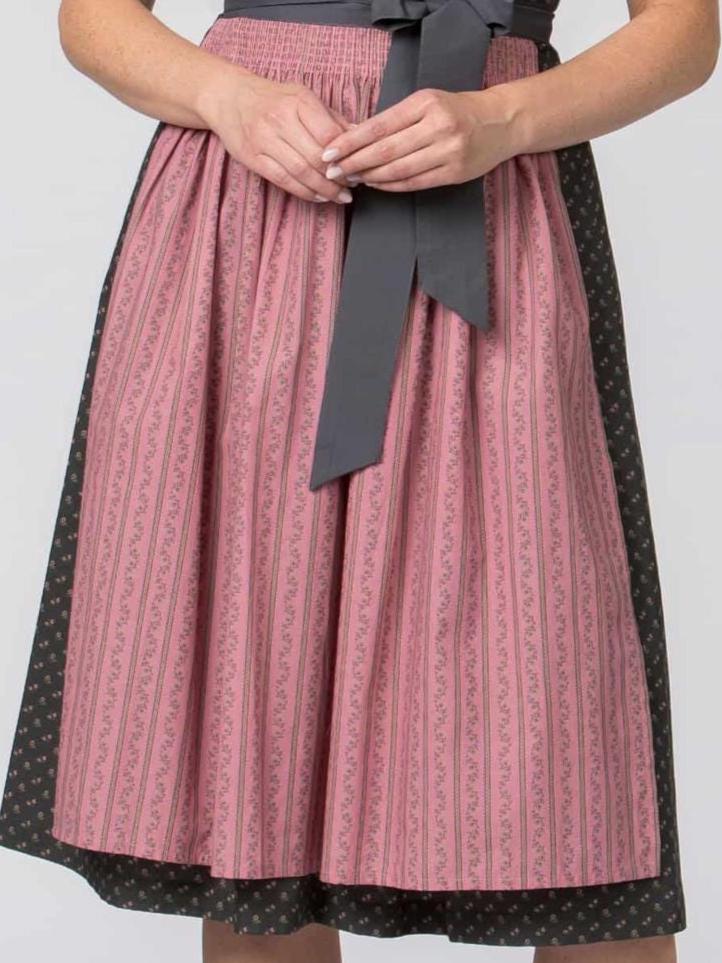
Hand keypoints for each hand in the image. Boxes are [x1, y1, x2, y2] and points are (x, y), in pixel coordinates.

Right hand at [199, 69, 356, 203]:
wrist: (229, 97)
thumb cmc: (273, 98)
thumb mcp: (303, 97)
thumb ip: (331, 118)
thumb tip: (359, 136)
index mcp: (298, 101)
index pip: (329, 134)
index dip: (345, 155)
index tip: (356, 166)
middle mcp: (280, 119)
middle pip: (316, 157)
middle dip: (337, 177)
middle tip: (350, 187)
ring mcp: (264, 140)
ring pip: (300, 172)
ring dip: (323, 189)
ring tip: (338, 196)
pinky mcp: (253, 158)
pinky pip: (283, 180)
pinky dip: (304, 192)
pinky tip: (317, 197)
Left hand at [319, 85, 522, 191]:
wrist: (501, 122)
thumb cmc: (457, 110)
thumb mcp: (426, 102)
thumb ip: (395, 118)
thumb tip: (355, 136)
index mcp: (426, 103)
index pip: (380, 125)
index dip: (351, 141)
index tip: (330, 151)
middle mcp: (438, 126)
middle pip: (386, 150)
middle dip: (355, 162)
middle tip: (333, 170)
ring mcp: (448, 151)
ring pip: (399, 170)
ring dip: (371, 177)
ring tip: (352, 178)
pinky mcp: (455, 173)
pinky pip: (415, 183)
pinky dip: (391, 185)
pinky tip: (376, 185)